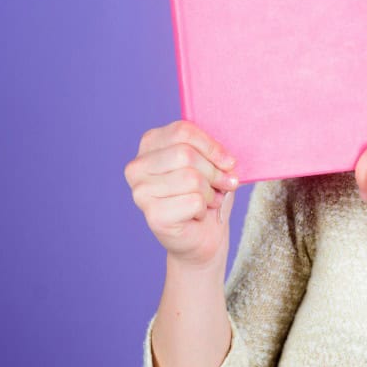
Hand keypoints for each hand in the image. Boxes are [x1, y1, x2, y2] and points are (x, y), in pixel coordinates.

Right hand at [125, 120, 240, 270]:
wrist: (203, 235)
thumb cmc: (206, 193)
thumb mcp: (211, 163)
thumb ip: (213, 153)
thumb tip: (228, 161)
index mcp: (150, 144)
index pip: (182, 131)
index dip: (212, 146)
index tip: (229, 162)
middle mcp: (137, 166)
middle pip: (186, 154)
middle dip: (214, 171)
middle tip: (224, 184)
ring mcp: (140, 192)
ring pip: (191, 178)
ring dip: (211, 192)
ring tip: (209, 200)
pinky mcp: (152, 215)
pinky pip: (193, 201)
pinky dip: (205, 209)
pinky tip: (198, 214)